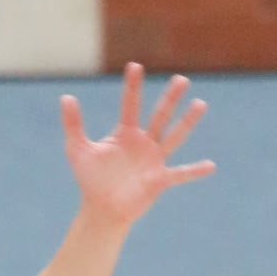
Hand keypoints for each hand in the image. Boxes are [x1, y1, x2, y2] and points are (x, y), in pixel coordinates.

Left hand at [61, 63, 213, 228]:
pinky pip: (180, 174)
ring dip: (187, 122)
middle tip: (180, 80)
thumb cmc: (90, 180)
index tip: (134, 65)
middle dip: (170, 98)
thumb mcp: (77, 150)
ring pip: (174, 137)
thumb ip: (73, 125)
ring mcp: (154, 160)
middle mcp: (144, 142)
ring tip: (200, 104)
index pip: (130, 105)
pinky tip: (210, 166)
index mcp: (125, 133)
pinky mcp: (159, 180)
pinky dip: (194, 171)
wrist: (101, 209)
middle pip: (160, 115)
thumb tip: (66, 97)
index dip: (131, 86)